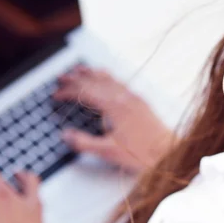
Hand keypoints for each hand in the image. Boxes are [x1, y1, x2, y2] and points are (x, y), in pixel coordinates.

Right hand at [53, 65, 176, 172]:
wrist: (168, 152)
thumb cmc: (141, 153)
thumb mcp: (108, 152)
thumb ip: (84, 143)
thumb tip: (66, 135)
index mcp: (113, 107)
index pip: (85, 93)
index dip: (67, 92)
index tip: (55, 95)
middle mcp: (124, 98)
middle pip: (95, 82)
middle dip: (76, 78)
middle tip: (61, 77)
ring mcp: (133, 98)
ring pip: (109, 79)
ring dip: (92, 73)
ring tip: (81, 69)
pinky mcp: (141, 102)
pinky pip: (120, 83)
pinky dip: (108, 78)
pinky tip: (107, 79)